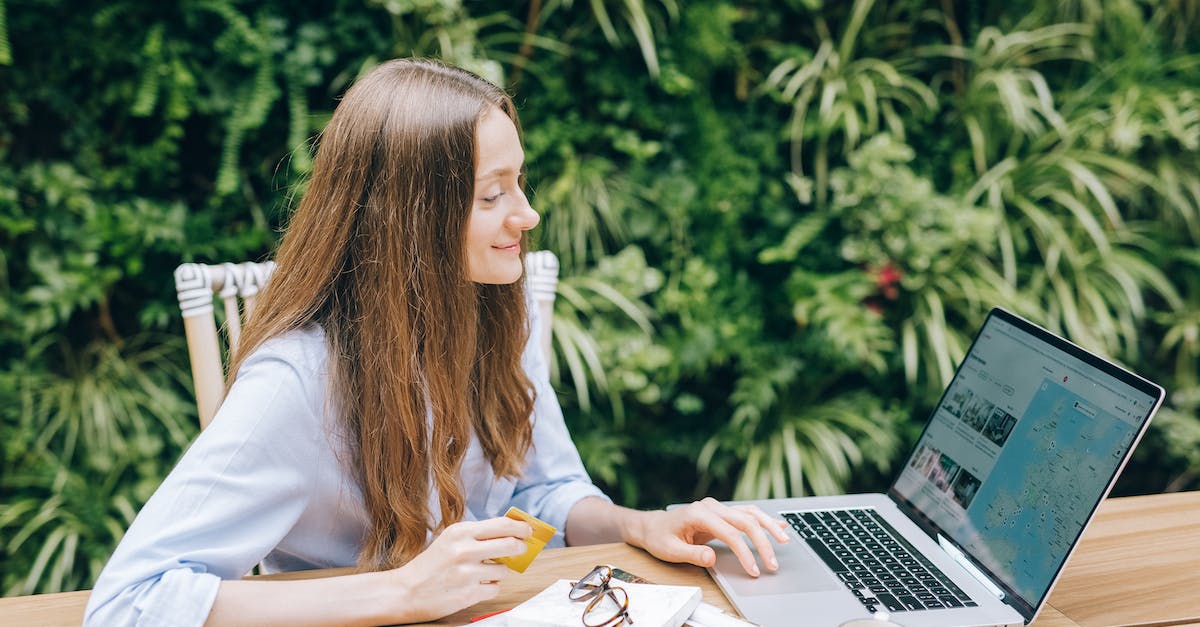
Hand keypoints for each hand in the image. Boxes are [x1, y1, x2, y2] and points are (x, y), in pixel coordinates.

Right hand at [386, 517, 531, 622]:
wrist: (406, 591)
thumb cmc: (432, 564)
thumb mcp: (451, 539)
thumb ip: (478, 535)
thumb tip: (512, 532)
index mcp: (461, 532)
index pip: (503, 525)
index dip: (521, 527)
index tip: (529, 530)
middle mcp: (465, 550)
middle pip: (511, 545)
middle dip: (520, 548)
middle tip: (520, 549)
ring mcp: (468, 573)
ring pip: (503, 570)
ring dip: (498, 572)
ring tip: (480, 572)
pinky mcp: (469, 594)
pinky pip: (495, 588)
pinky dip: (489, 587)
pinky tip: (474, 585)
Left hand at [628, 498, 789, 577]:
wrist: (652, 526)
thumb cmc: (659, 537)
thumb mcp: (670, 550)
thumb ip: (692, 554)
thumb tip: (711, 557)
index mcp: (699, 513)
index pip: (730, 534)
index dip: (744, 553)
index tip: (753, 570)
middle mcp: (711, 506)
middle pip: (745, 521)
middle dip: (763, 542)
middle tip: (773, 563)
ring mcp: (717, 507)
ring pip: (750, 513)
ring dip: (769, 526)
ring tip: (785, 540)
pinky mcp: (722, 512)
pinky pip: (746, 513)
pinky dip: (763, 519)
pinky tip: (779, 524)